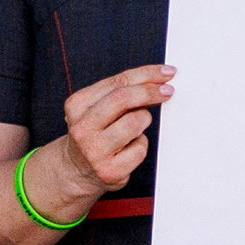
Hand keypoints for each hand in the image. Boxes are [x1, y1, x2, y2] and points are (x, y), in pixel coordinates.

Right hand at [35, 62, 172, 216]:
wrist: (77, 170)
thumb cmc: (95, 133)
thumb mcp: (97, 108)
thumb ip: (120, 92)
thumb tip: (156, 81)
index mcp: (77, 105)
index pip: (117, 82)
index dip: (146, 74)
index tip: (166, 73)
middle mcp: (82, 128)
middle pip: (123, 99)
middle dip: (150, 91)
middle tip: (167, 91)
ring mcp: (94, 151)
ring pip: (135, 123)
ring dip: (143, 121)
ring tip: (135, 127)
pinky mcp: (109, 171)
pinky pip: (140, 149)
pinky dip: (140, 145)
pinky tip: (128, 149)